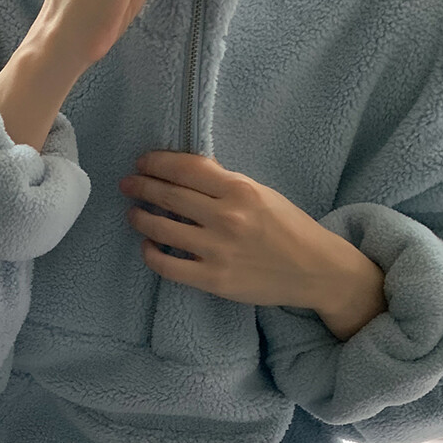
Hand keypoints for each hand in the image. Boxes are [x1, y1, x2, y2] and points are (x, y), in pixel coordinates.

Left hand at [119, 150, 337, 309]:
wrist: (314, 270)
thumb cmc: (288, 227)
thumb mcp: (261, 194)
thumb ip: (225, 184)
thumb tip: (186, 172)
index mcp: (239, 190)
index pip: (185, 169)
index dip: (157, 163)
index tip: (142, 162)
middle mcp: (225, 218)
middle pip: (168, 196)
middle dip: (141, 186)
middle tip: (127, 184)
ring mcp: (217, 250)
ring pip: (161, 229)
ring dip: (140, 218)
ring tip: (133, 213)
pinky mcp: (212, 279)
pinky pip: (167, 265)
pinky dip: (150, 253)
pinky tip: (148, 246)